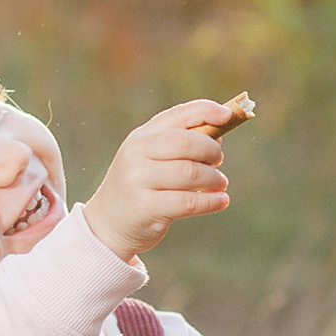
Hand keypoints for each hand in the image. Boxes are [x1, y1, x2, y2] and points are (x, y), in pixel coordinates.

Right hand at [83, 99, 241, 261]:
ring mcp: (138, 181)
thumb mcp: (151, 159)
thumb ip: (179, 144)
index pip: (178, 115)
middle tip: (218, 162)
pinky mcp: (145, 208)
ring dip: (214, 179)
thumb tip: (218, 132)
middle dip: (211, 151)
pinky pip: (188, 201)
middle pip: (186, 143)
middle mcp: (136, 154)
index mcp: (141, 137)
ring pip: (190, 173)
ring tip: (220, 184)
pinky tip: (221, 201)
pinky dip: (211, 201)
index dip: (206, 111)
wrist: (106, 225)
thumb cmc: (139, 188)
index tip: (228, 115)